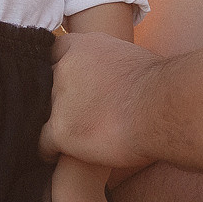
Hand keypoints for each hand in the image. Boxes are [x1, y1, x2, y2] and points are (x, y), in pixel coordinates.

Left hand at [42, 32, 161, 169]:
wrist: (162, 108)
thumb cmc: (159, 86)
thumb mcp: (129, 56)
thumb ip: (109, 61)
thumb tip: (113, 72)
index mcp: (82, 46)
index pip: (54, 51)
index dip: (57, 68)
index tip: (65, 82)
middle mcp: (64, 68)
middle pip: (44, 84)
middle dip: (55, 98)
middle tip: (69, 113)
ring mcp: (59, 99)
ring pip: (40, 115)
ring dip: (53, 125)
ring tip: (64, 136)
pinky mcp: (60, 130)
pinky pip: (42, 144)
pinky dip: (48, 151)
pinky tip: (57, 156)